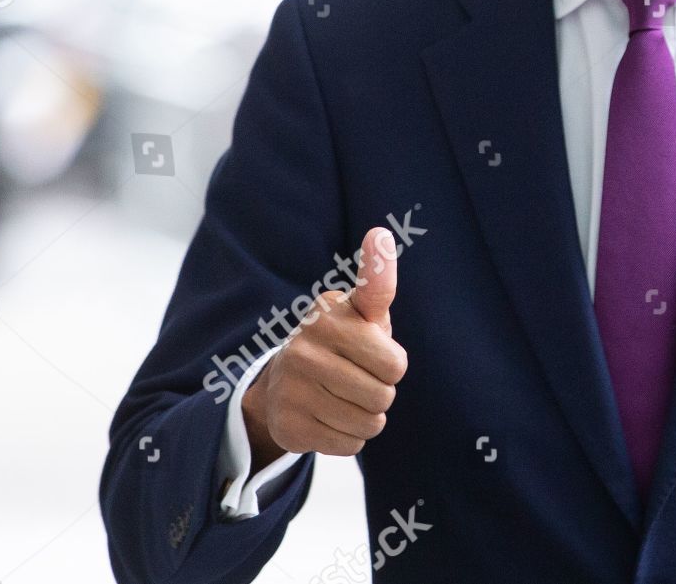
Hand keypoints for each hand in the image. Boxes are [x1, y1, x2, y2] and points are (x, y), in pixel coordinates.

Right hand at [241, 227, 408, 463]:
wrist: (285, 385)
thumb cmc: (342, 341)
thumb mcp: (361, 312)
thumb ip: (377, 280)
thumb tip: (381, 232)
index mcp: (328, 316)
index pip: (390, 358)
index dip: (389, 361)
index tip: (368, 336)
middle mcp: (305, 348)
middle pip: (386, 393)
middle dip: (382, 390)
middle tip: (359, 377)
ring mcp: (292, 388)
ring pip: (370, 421)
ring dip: (367, 416)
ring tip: (345, 396)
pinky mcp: (288, 425)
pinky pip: (349, 444)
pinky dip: (348, 436)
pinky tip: (329, 416)